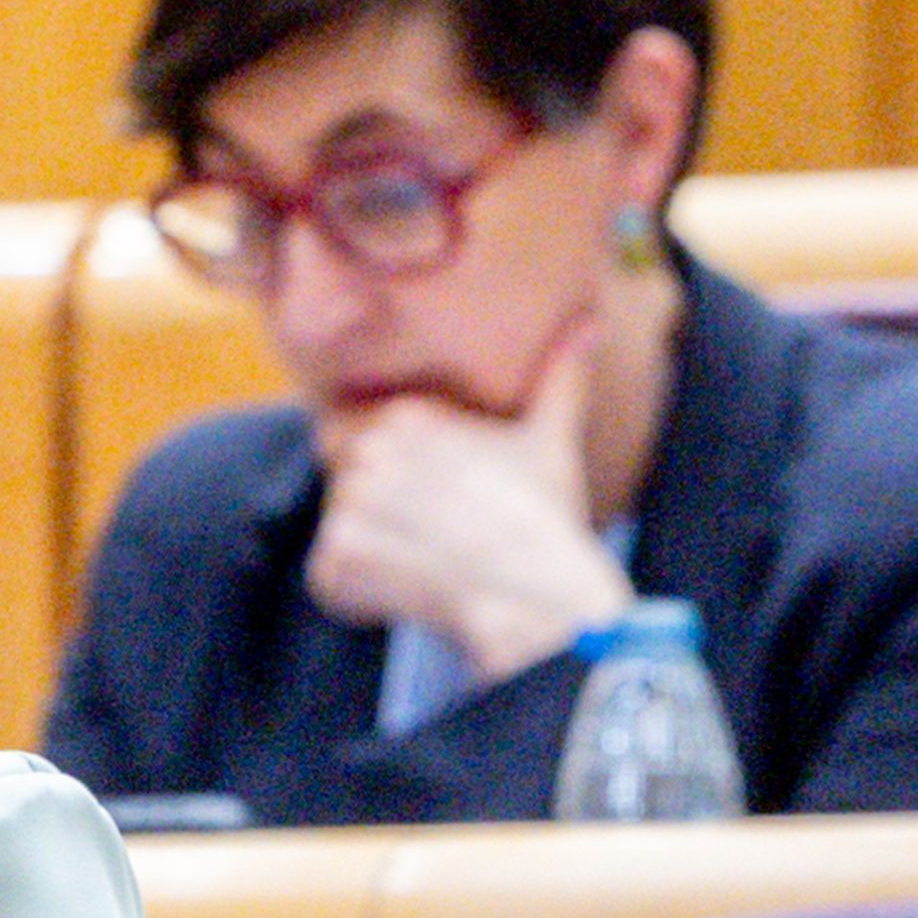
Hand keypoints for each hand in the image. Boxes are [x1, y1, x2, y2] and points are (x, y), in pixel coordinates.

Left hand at [305, 321, 632, 678]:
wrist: (541, 596)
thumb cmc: (546, 517)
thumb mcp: (551, 436)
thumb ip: (558, 375)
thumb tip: (591, 321)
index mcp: (405, 416)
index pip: (350, 435)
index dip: (388, 473)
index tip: (430, 497)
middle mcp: (368, 454)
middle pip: (342, 484)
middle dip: (377, 511)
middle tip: (435, 532)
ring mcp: (346, 510)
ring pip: (336, 529)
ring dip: (370, 551)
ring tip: (428, 559)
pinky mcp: (334, 564)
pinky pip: (326, 576)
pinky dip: (357, 591)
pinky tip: (410, 589)